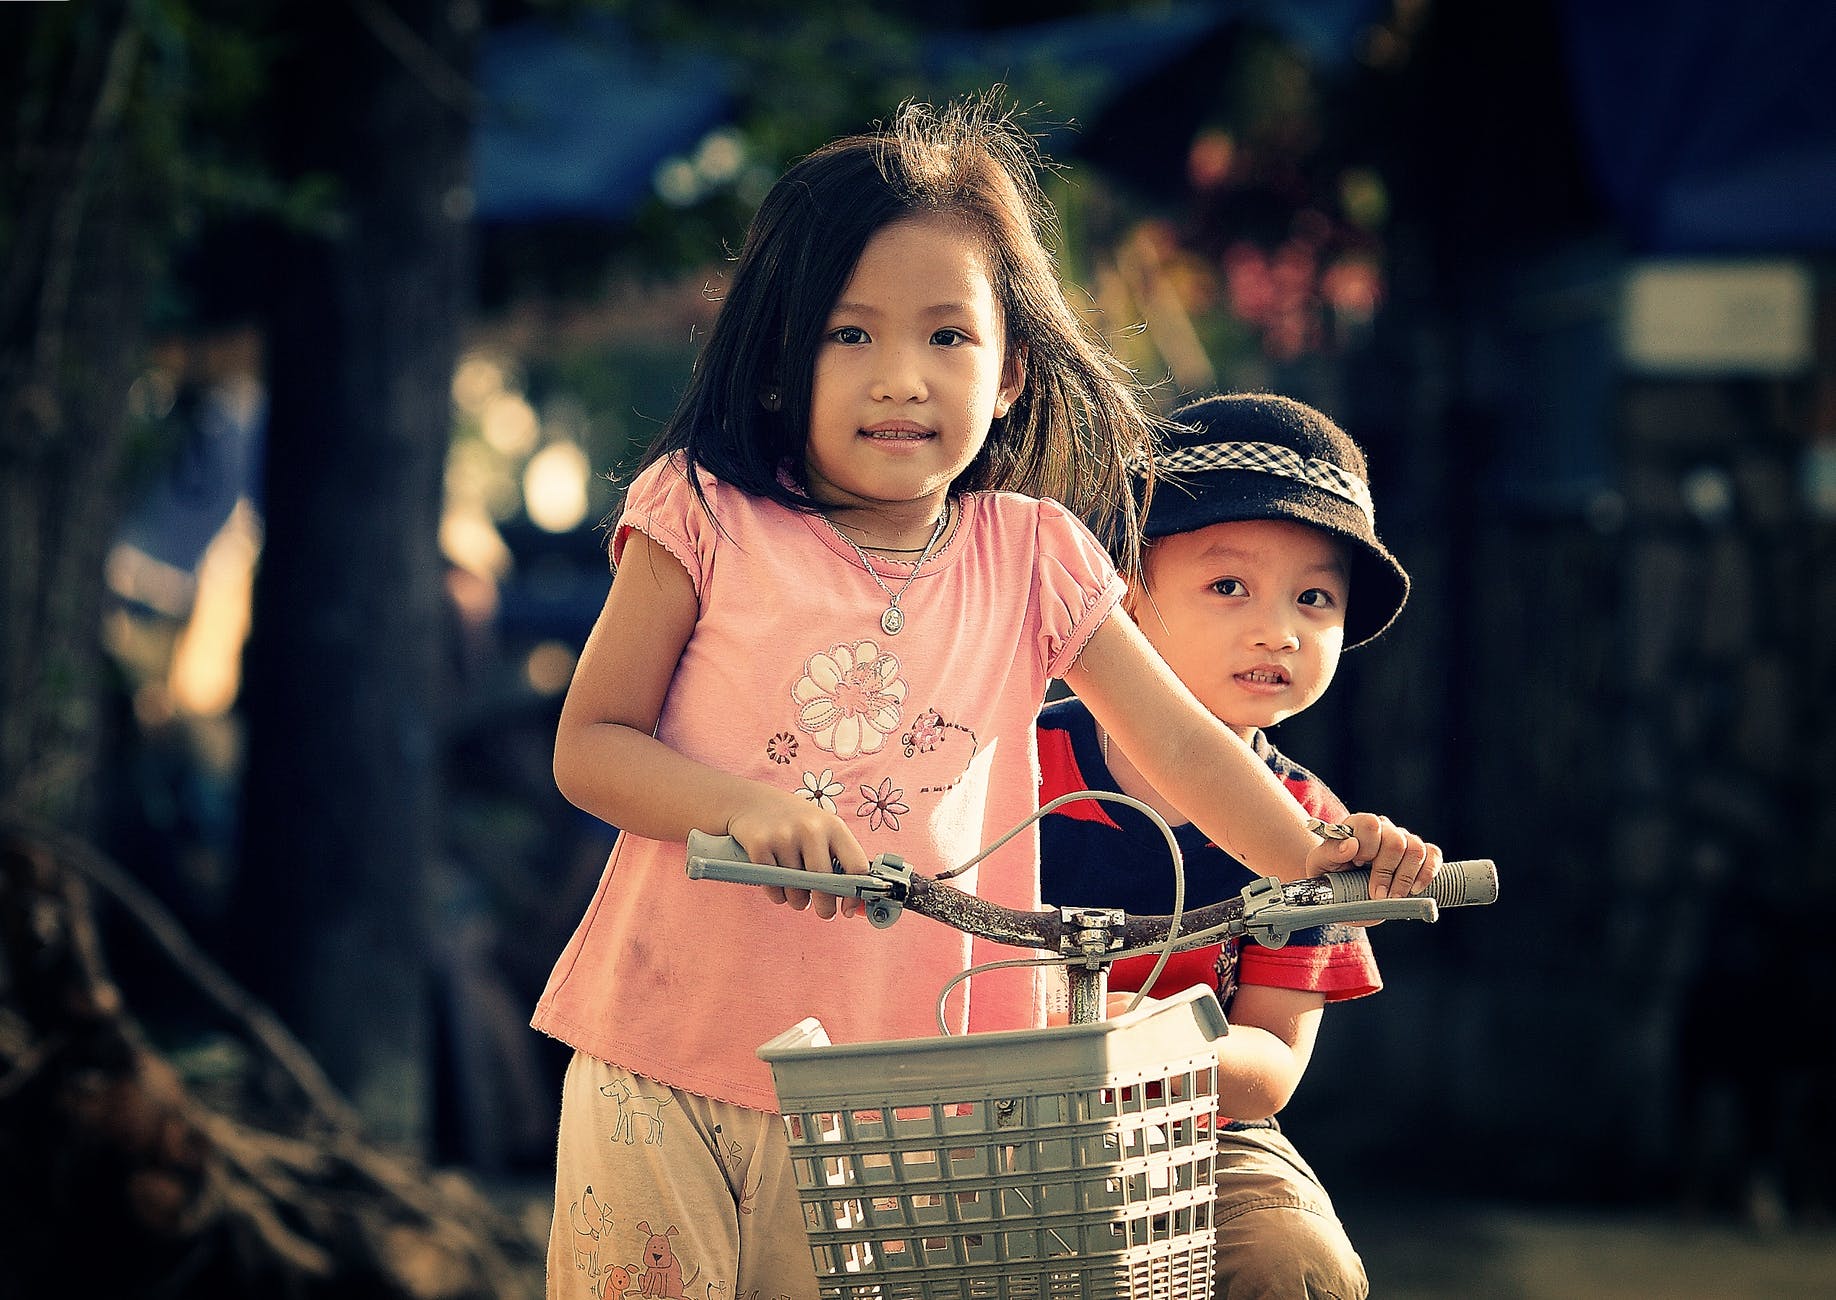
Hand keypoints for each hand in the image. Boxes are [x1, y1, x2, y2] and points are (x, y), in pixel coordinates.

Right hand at [727, 795, 869, 919]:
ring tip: (796, 892)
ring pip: (796, 890)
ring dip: (798, 900)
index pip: (856, 866)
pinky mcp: (760, 845)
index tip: (848, 908)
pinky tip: (778, 883)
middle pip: (825, 883)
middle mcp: (811, 829)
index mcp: (834, 826)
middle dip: (825, 906)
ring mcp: (784, 836)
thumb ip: (839, 860)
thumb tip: (854, 902)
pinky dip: (777, 894)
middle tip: (825, 913)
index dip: (855, 894)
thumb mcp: (822, 829)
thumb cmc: (794, 821)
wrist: (751, 800)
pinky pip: (773, 887)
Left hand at [1306, 812, 1441, 899]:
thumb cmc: (1329, 876)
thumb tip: (1350, 845)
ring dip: (1405, 878)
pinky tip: (1414, 890)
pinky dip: (1426, 874)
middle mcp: (1383, 829)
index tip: (1358, 866)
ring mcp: (1403, 840)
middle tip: (1377, 894)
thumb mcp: (1319, 866)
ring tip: (1393, 897)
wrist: (1342, 892)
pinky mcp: (1420, 854)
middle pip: (1395, 840)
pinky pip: (1433, 856)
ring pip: (1416, 849)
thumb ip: (1329, 853)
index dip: (1367, 847)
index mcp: (1356, 826)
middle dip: (1386, 871)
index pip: (1370, 824)